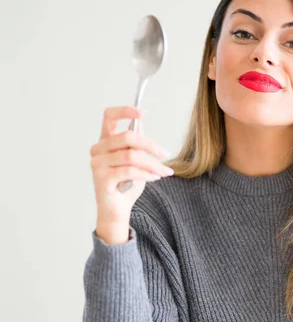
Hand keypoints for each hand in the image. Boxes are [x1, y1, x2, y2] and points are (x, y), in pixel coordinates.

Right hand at [89, 106, 173, 243]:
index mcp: (105, 141)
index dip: (125, 111)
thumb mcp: (135, 159)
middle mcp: (97, 150)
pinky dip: (146, 173)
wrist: (118, 211)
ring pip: (131, 155)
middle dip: (151, 145)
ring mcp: (97, 164)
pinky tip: (155, 177)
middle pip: (127, 136)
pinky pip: (129, 170)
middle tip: (166, 154)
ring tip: (165, 171)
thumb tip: (140, 121)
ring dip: (153, 164)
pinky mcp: (101, 178)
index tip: (143, 112)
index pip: (108, 116)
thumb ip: (135, 142)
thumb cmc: (127, 184)